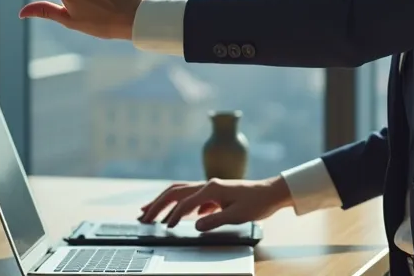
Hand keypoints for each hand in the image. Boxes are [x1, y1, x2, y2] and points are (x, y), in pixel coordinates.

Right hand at [138, 177, 292, 231]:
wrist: (271, 192)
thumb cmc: (257, 202)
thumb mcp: (238, 215)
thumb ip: (215, 220)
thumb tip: (196, 225)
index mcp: (211, 188)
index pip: (184, 202)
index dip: (173, 216)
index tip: (166, 228)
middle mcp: (207, 185)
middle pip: (174, 192)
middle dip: (157, 204)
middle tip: (142, 217)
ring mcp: (209, 188)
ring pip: (179, 193)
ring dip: (163, 202)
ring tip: (148, 213)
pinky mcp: (212, 194)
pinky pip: (189, 198)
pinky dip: (177, 206)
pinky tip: (173, 216)